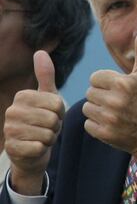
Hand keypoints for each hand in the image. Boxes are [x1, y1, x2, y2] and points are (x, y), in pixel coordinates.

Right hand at [4, 50, 64, 194]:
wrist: (31, 151)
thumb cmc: (42, 121)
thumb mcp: (47, 97)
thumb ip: (45, 76)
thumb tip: (40, 51)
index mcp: (22, 96)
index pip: (57, 103)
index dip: (60, 112)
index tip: (52, 114)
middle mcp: (12, 111)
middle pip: (52, 118)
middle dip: (56, 126)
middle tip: (48, 128)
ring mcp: (9, 130)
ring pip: (47, 133)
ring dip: (50, 137)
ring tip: (42, 136)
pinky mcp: (12, 148)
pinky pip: (39, 147)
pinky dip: (43, 149)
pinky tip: (36, 147)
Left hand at [83, 26, 136, 171]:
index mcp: (123, 83)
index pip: (95, 78)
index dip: (105, 83)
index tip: (118, 89)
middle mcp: (115, 100)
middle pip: (90, 92)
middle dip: (101, 96)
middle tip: (116, 102)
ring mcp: (109, 118)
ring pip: (87, 107)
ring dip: (97, 110)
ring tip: (113, 112)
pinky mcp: (103, 132)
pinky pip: (88, 123)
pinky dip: (97, 124)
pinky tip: (111, 123)